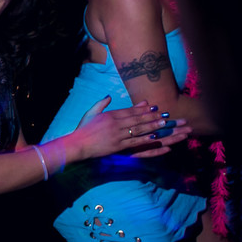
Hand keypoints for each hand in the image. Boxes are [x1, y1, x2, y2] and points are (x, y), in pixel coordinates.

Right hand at [73, 98, 188, 159]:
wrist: (77, 144)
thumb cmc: (82, 129)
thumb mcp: (91, 113)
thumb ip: (101, 104)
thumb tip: (109, 96)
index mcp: (110, 115)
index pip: (130, 110)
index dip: (143, 109)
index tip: (154, 107)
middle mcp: (115, 124)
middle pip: (137, 119)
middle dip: (152, 116)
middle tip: (164, 115)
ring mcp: (117, 135)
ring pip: (139, 129)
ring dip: (152, 126)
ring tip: (164, 124)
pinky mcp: (118, 146)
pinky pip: (134, 142)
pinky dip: (145, 139)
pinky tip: (154, 137)